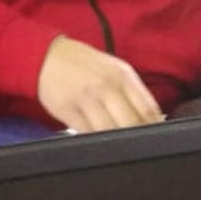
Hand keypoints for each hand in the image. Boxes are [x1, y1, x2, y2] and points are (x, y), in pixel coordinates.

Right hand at [36, 36, 164, 132]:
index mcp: (121, 76)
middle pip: (131, 123)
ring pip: (109, 131)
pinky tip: (97, 137)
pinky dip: (95, 139)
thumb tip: (152, 120)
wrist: (47, 55)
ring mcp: (85, 98)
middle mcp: (105, 86)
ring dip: (115, 140)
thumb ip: (132, 92)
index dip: (153, 127)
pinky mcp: (67, 109)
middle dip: (136, 137)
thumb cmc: (83, 64)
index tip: (153, 136)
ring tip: (116, 143)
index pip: (148, 109)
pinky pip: (87, 133)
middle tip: (136, 144)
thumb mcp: (113, 69)